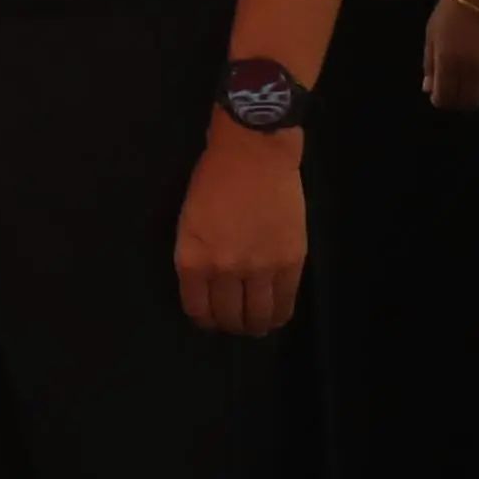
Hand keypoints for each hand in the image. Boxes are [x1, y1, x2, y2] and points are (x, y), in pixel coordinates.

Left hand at [177, 120, 304, 334]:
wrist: (253, 152)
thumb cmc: (214, 178)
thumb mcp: (189, 222)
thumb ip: (196, 257)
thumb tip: (207, 286)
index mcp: (192, 259)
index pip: (198, 309)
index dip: (205, 320)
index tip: (210, 319)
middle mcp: (224, 270)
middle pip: (228, 317)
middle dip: (230, 325)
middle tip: (235, 322)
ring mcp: (259, 268)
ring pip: (259, 316)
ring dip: (256, 326)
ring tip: (256, 324)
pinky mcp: (289, 262)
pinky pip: (284, 302)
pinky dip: (279, 314)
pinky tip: (276, 315)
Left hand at [420, 0, 478, 112]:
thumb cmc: (454, 10)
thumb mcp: (433, 34)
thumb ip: (430, 63)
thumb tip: (428, 89)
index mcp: (449, 61)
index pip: (445, 97)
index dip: (440, 100)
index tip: (439, 95)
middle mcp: (472, 69)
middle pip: (467, 102)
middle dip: (458, 102)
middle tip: (454, 93)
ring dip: (476, 96)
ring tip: (470, 86)